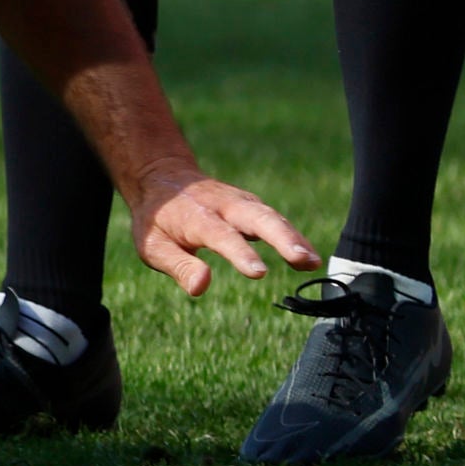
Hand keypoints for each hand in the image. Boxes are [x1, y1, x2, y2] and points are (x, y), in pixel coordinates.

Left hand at [122, 165, 318, 298]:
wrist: (164, 178)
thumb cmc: (158, 219)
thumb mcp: (153, 245)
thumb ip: (178, 265)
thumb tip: (200, 287)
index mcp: (196, 215)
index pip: (220, 235)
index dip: (239, 253)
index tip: (258, 272)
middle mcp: (224, 205)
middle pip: (257, 217)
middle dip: (281, 238)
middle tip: (302, 259)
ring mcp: (241, 203)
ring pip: (272, 217)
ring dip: (294, 238)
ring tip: (311, 262)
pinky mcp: (252, 208)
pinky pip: (276, 221)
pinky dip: (294, 237)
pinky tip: (310, 258)